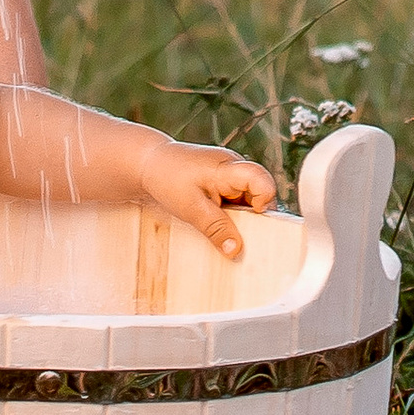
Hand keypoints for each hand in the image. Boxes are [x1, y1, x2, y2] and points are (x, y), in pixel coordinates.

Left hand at [136, 140, 277, 258]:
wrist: (148, 164)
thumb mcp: (191, 208)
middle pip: (260, 194)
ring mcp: (230, 176)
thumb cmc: (168, 178)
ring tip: (225, 233)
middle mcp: (235, 169)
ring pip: (249, 201)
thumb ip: (215, 229)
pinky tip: (219, 228)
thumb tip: (236, 250)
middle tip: (239, 236)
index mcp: (230, 168)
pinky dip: (232, 216)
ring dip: (241, 219)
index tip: (251, 221)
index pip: (263, 182)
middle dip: (254, 218)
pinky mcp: (223, 184)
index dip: (264, 203)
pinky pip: (237, 202)